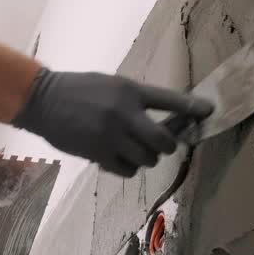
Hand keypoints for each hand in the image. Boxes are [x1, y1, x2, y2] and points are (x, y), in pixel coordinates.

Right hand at [12, 69, 213, 176]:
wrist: (44, 100)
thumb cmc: (81, 89)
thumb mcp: (112, 84)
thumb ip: (136, 100)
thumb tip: (166, 118)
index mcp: (130, 91)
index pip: (170, 100)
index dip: (193, 107)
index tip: (209, 111)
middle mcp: (124, 113)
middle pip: (164, 140)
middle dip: (167, 145)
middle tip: (162, 144)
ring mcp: (111, 136)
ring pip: (147, 159)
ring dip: (146, 158)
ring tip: (135, 150)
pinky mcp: (98, 154)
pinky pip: (127, 170)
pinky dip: (127, 167)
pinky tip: (118, 158)